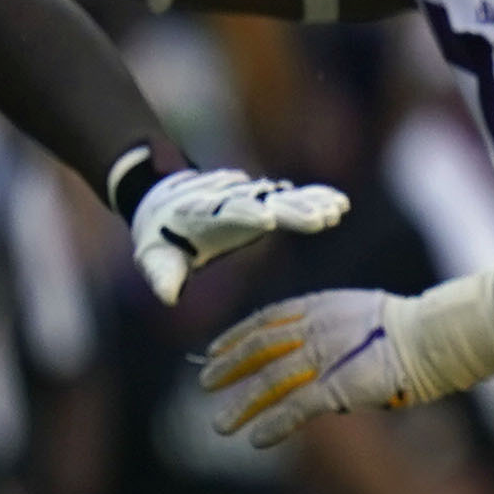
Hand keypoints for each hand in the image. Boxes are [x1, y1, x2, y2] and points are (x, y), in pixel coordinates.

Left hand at [121, 158, 348, 305]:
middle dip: (291, 208)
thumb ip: (162, 275)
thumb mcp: (154, 258)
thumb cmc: (161, 239)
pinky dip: (314, 198)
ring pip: (282, 197)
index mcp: (201, 212)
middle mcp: (229, 199)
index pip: (225, 210)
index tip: (266, 219)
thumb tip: (168, 297)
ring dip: (309, 203)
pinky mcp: (262, 199)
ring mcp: (248, 196)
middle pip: (264, 201)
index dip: (245, 212)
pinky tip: (339, 203)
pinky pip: (291, 197)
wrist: (164, 203)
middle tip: (319, 218)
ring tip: (336, 211)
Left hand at [203, 279, 493, 444]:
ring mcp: (322, 358)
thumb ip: (337, 330)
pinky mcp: (334, 387)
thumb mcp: (364, 318)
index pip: (267, 319)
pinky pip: (294, 408)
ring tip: (221, 425)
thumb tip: (323, 346)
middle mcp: (314, 329)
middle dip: (229, 365)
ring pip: (269, 382)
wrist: (435, 335)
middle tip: (205, 382)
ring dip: (242, 405)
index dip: (237, 334)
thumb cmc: (414, 328)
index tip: (217, 347)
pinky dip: (273, 424)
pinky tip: (256, 439)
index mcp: (321, 306)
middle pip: (258, 347)